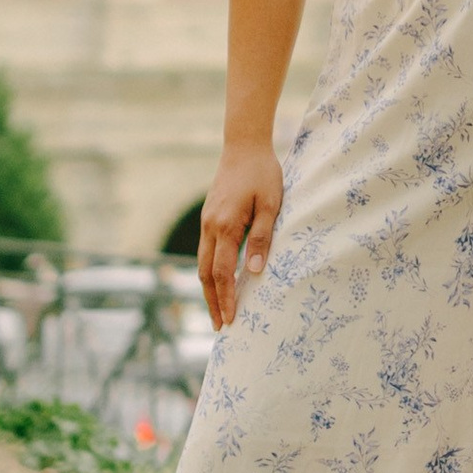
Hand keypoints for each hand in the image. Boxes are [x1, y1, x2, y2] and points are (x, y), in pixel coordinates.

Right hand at [198, 139, 284, 329]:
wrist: (244, 146)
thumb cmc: (263, 174)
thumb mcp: (270, 205)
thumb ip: (261, 238)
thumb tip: (255, 272)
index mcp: (225, 226)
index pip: (223, 272)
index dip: (226, 298)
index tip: (230, 320)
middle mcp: (210, 227)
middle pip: (206, 274)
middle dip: (212, 301)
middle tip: (220, 326)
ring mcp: (206, 222)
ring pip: (202, 264)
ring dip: (209, 289)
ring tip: (217, 311)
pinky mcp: (209, 218)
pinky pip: (205, 252)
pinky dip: (210, 272)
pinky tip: (218, 281)